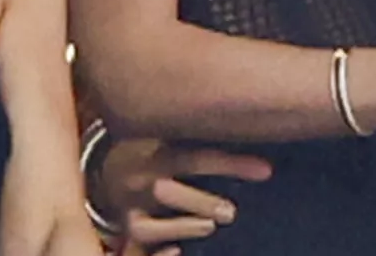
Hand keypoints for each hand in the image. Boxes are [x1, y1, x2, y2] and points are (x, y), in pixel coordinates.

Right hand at [101, 139, 270, 255]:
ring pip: (147, 226)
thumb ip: (205, 135)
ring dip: (181, 227)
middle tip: (231, 212)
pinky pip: (135, 247)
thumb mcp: (173, 131)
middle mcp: (140, 178)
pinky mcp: (127, 228)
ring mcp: (129, 207)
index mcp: (157, 147)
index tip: (267, 171)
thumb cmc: (155, 145)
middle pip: (167, 190)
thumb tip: (255, 133)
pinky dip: (157, 253)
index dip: (232, 164)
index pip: (196, 155)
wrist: (108, 165)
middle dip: (201, 202)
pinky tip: (178, 251)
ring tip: (210, 227)